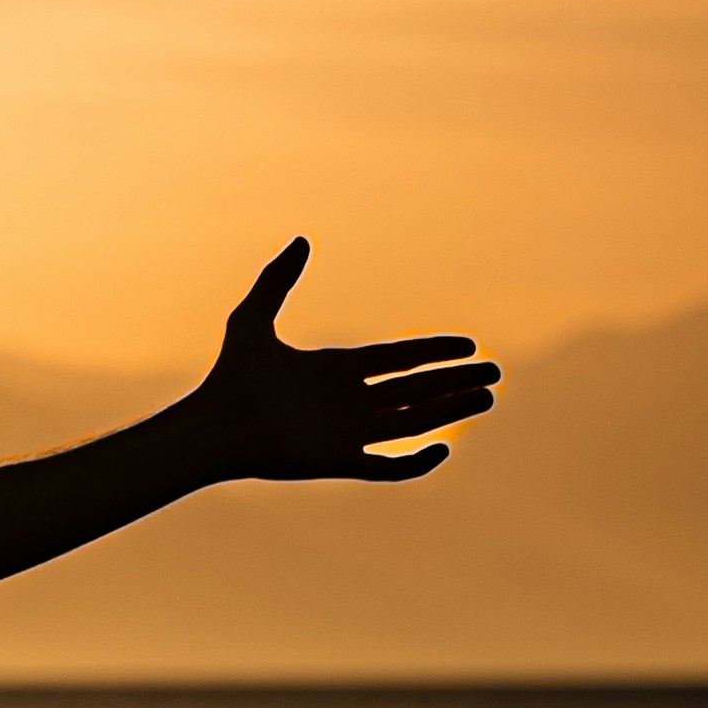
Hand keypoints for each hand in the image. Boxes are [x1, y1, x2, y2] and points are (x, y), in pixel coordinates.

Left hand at [189, 240, 498, 483]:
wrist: (212, 425)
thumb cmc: (228, 376)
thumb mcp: (253, 319)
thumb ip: (277, 280)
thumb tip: (301, 240)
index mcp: (336, 369)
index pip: (399, 359)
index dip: (435, 351)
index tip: (470, 345)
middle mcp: (348, 401)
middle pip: (416, 390)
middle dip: (456, 382)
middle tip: (495, 374)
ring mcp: (346, 433)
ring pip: (413, 423)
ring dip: (450, 411)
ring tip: (487, 399)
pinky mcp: (339, 461)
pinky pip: (387, 466)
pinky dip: (415, 463)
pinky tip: (443, 448)